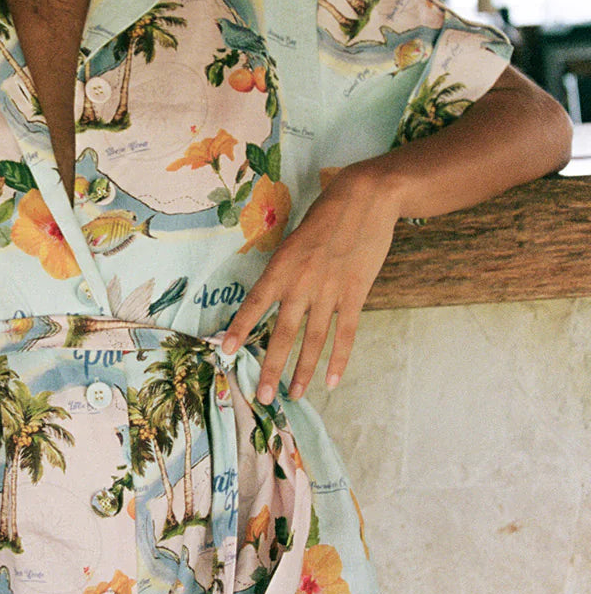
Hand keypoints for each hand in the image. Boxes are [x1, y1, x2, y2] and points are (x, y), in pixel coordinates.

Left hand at [221, 163, 400, 403]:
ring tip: (295, 394)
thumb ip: (287, 268)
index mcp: (282, 265)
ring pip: (314, 339)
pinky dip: (339, 358)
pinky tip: (331, 380)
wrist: (367, 197)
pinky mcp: (355, 293)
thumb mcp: (296, 237)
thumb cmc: (327, 213)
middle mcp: (302, 282)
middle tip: (262, 395)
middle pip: (284, 332)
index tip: (225, 350)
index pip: (255, 303)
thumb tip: (277, 295)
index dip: (241, 328)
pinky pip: (346, 332)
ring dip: (303, 370)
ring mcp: (330, 290)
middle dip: (271, 367)